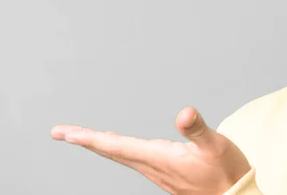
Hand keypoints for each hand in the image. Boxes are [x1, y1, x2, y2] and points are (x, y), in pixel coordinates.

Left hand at [50, 107, 250, 194]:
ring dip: (99, 144)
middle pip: (111, 152)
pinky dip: (117, 149)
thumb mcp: (216, 146)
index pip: (116, 147)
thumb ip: (198, 130)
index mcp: (160, 158)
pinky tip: (117, 145)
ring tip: (82, 136)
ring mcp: (157, 172)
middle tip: (60, 132)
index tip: (66, 133)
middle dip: (85, 140)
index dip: (90, 138)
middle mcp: (153, 166)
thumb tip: (184, 112)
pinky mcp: (165, 173)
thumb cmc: (226, 173)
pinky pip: (132, 159)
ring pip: (120, 156)